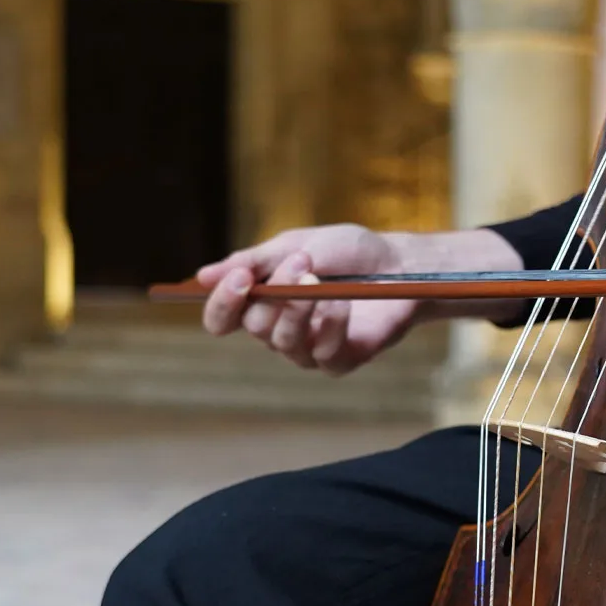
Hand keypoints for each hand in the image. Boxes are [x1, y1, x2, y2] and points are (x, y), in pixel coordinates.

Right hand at [194, 224, 527, 374]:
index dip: (222, 304)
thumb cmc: (349, 252)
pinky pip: (321, 354)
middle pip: (254, 326)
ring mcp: (308, 350)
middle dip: (277, 291)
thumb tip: (202, 276)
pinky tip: (343, 303)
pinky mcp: (339, 362)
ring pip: (284, 341)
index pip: (221, 319)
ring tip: (322, 278)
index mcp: (262, 301)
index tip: (240, 278)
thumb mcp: (298, 244)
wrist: (403, 264)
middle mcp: (279, 330)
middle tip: (302, 262)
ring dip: (301, 305)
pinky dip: (330, 325)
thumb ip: (255, 261)